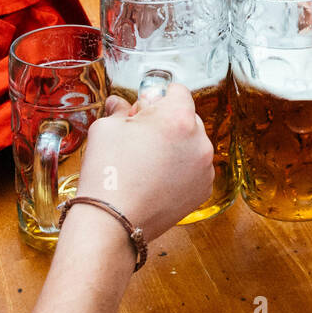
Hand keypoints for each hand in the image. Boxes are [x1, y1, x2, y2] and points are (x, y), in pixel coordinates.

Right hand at [75, 85, 212, 234]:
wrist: (112, 221)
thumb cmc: (107, 173)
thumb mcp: (106, 128)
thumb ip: (120, 110)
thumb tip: (119, 105)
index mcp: (178, 117)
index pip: (178, 91)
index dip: (157, 98)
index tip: (144, 110)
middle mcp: (199, 140)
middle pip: (187, 118)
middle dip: (166, 123)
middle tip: (140, 139)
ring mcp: (204, 167)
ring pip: (192, 144)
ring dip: (176, 147)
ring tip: (147, 163)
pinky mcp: (204, 189)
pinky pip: (195, 168)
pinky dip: (181, 170)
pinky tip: (156, 179)